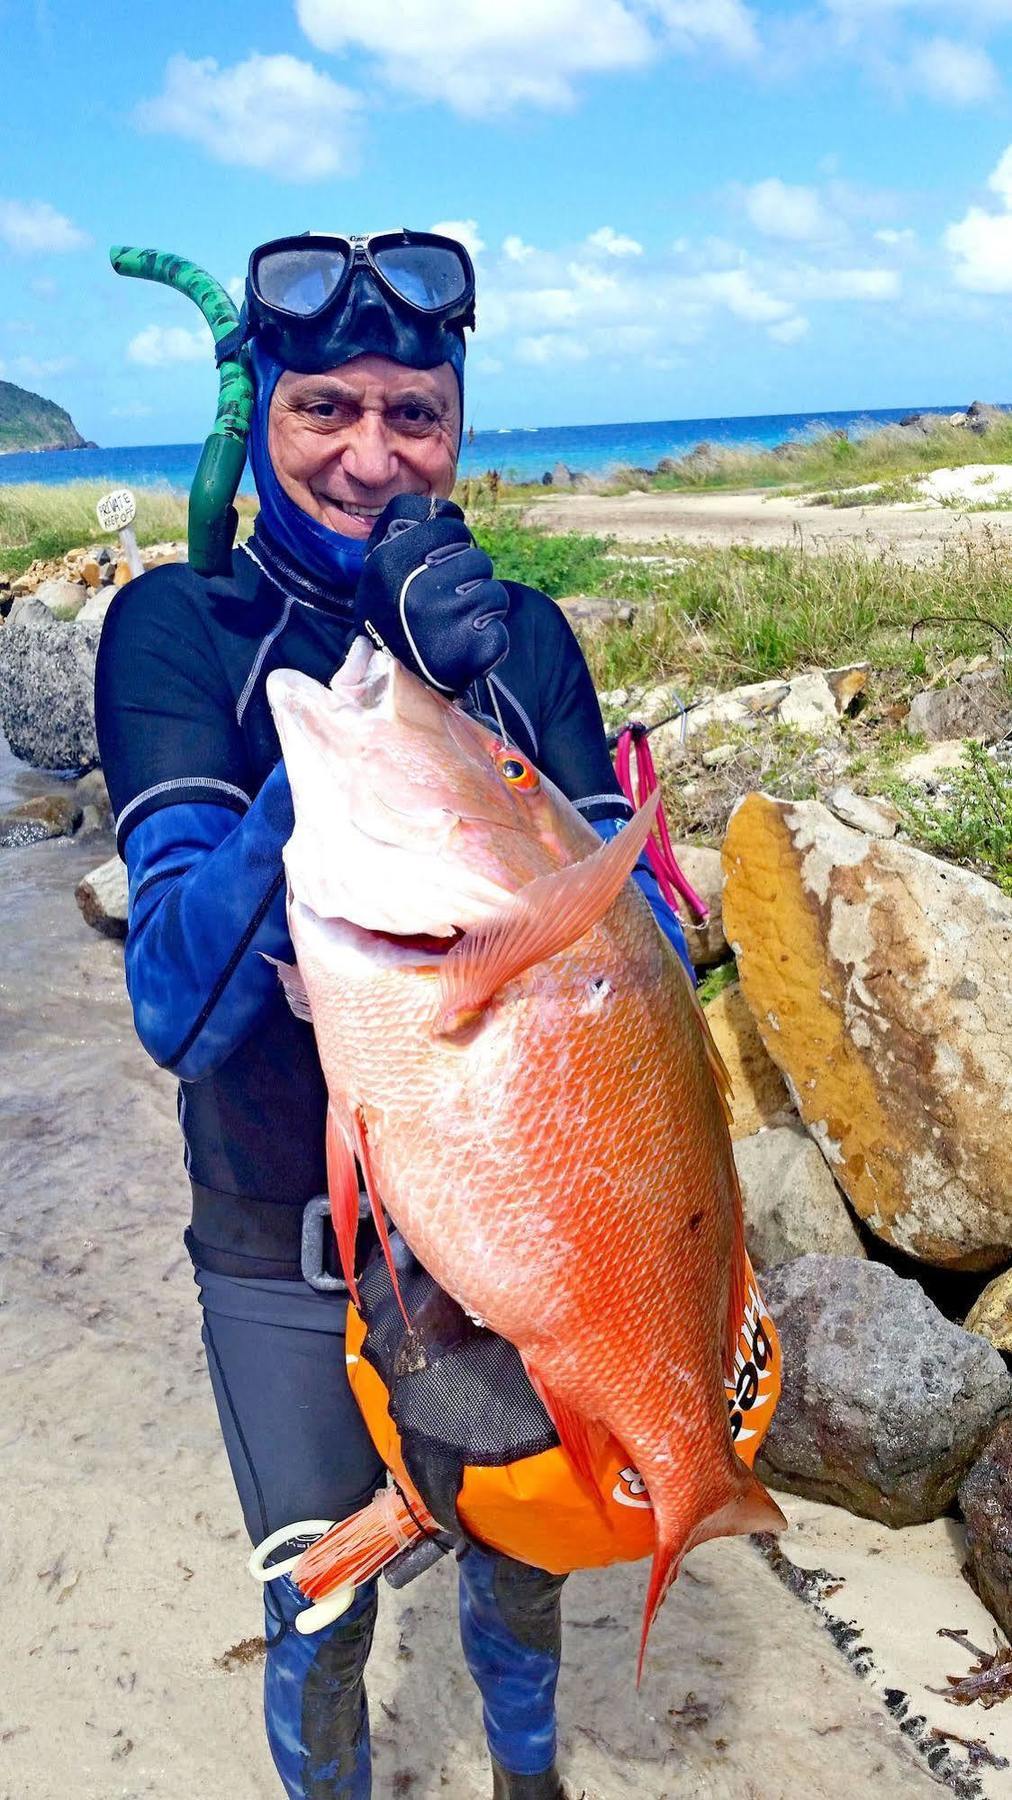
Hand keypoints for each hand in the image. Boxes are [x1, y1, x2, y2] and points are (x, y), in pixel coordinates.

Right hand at [354, 496, 509, 695]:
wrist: (390, 679)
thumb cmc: (389, 614)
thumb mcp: (376, 567)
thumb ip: (399, 528)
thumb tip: (439, 505)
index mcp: (390, 563)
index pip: (449, 524)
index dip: (450, 540)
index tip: (438, 559)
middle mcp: (418, 590)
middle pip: (475, 558)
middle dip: (467, 575)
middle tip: (446, 599)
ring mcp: (448, 621)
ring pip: (493, 592)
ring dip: (480, 606)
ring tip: (455, 623)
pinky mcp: (473, 649)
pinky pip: (499, 625)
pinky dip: (488, 635)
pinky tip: (464, 643)